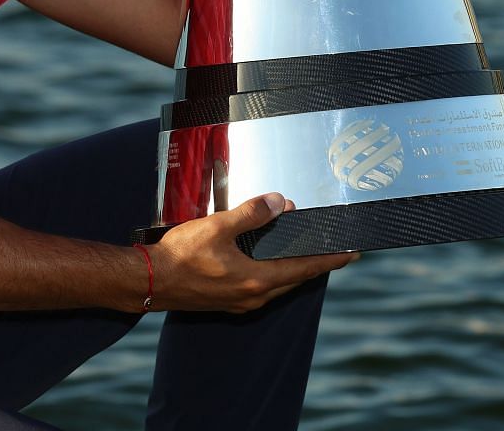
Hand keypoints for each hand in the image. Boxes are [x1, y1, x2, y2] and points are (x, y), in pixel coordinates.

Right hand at [149, 192, 358, 312]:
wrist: (149, 281)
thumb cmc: (179, 256)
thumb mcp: (216, 227)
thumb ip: (250, 214)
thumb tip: (280, 202)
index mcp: (257, 280)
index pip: (305, 268)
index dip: (331, 260)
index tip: (353, 253)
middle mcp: (254, 296)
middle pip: (297, 278)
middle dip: (318, 264)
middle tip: (338, 250)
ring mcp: (241, 301)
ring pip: (281, 284)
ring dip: (297, 269)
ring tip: (310, 254)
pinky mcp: (229, 300)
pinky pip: (264, 286)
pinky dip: (277, 273)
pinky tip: (271, 262)